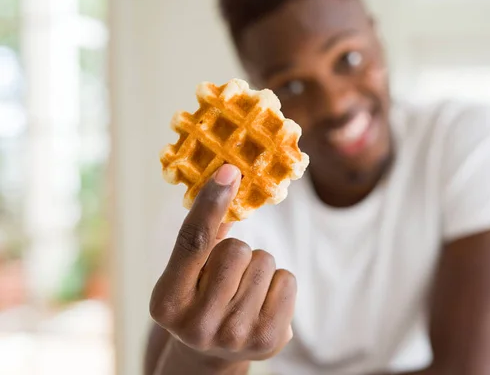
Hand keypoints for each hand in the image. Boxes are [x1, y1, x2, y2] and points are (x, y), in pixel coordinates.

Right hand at [150, 164, 295, 365]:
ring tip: (243, 292)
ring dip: (257, 267)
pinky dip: (278, 283)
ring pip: (265, 261)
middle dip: (236, 251)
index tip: (229, 171)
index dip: (211, 203)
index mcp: (167, 302)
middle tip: (226, 275)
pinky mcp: (268, 340)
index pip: (192, 242)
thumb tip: (229, 179)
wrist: (212, 353)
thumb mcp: (187, 273)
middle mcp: (197, 325)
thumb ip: (204, 234)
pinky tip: (261, 302)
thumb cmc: (199, 298)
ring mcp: (234, 336)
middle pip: (236, 249)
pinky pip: (287, 279)